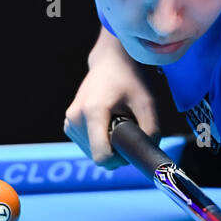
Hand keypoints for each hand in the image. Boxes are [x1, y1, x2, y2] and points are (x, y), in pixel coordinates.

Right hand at [63, 31, 158, 167]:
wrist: (111, 61)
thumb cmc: (131, 80)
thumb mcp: (147, 104)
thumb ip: (151, 132)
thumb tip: (145, 155)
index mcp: (93, 112)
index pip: (101, 156)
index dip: (119, 159)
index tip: (131, 147)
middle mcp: (75, 118)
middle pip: (98, 156)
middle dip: (116, 151)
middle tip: (128, 128)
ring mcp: (69, 122)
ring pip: (92, 153)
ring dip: (108, 145)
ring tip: (118, 122)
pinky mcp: (68, 124)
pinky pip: (87, 146)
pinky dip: (100, 141)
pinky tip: (109, 123)